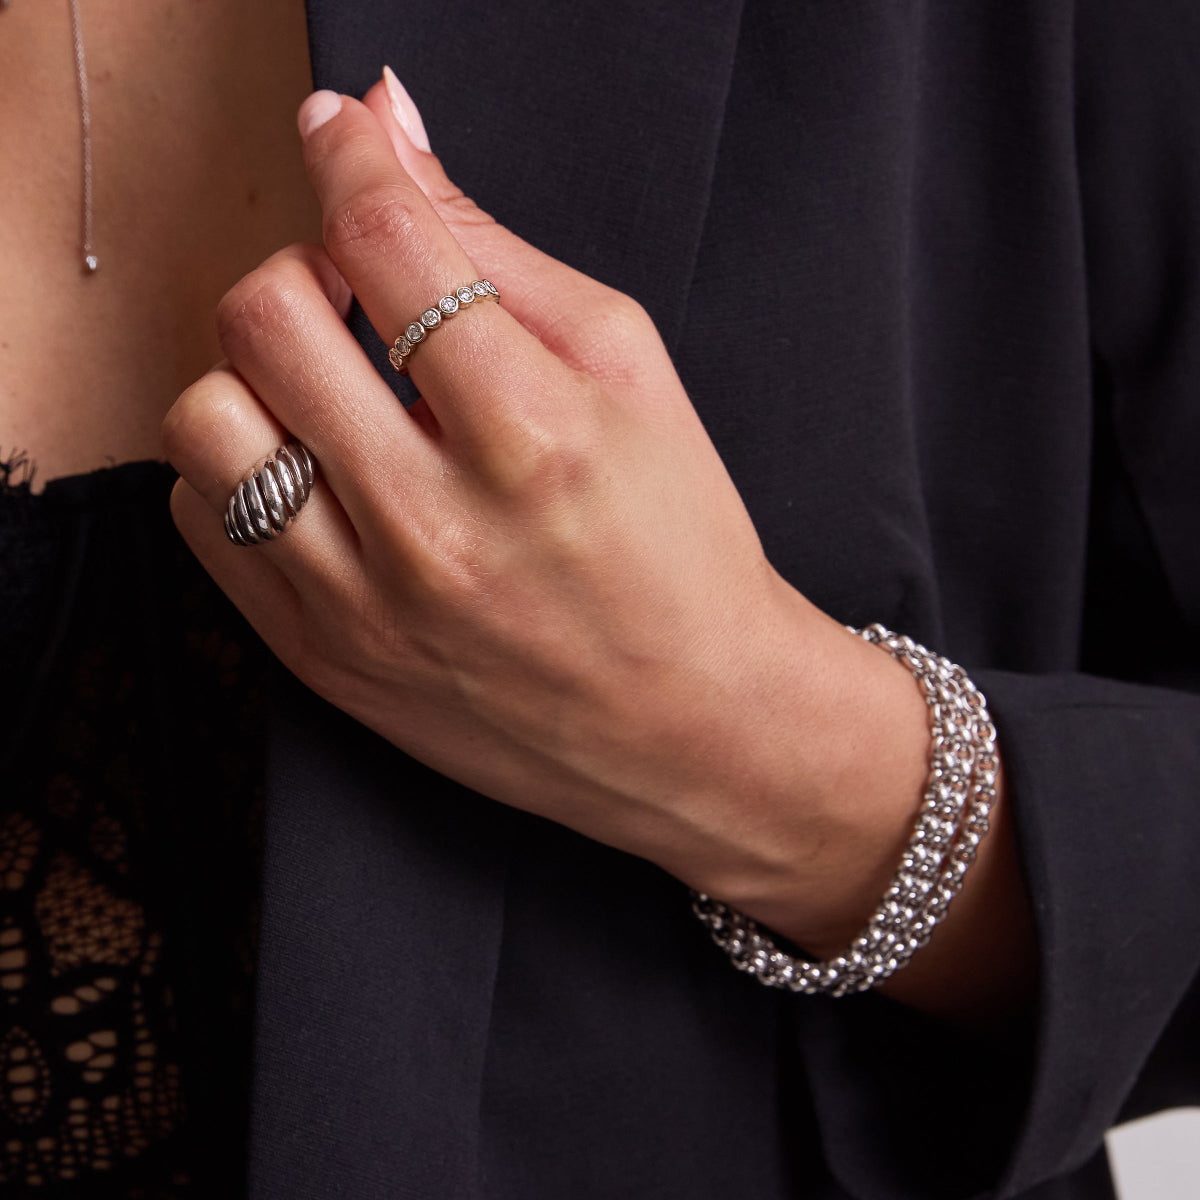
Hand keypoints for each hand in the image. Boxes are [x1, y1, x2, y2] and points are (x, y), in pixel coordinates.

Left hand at [163, 75, 959, 967]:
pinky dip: (242, 469)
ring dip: (254, 375)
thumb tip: (391, 136)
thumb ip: (499, 250)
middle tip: (354, 294)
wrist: (690, 720)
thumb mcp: (630, 372)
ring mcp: (364, 605)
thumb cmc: (679, 547)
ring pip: (207, 421)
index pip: (384, 241)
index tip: (344, 135)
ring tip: (330, 394)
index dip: (350, 155)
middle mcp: (435, 528)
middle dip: (300, 267)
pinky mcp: (323, 658)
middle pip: (263, 317)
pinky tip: (318, 474)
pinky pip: (204, 521)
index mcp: (533, 437)